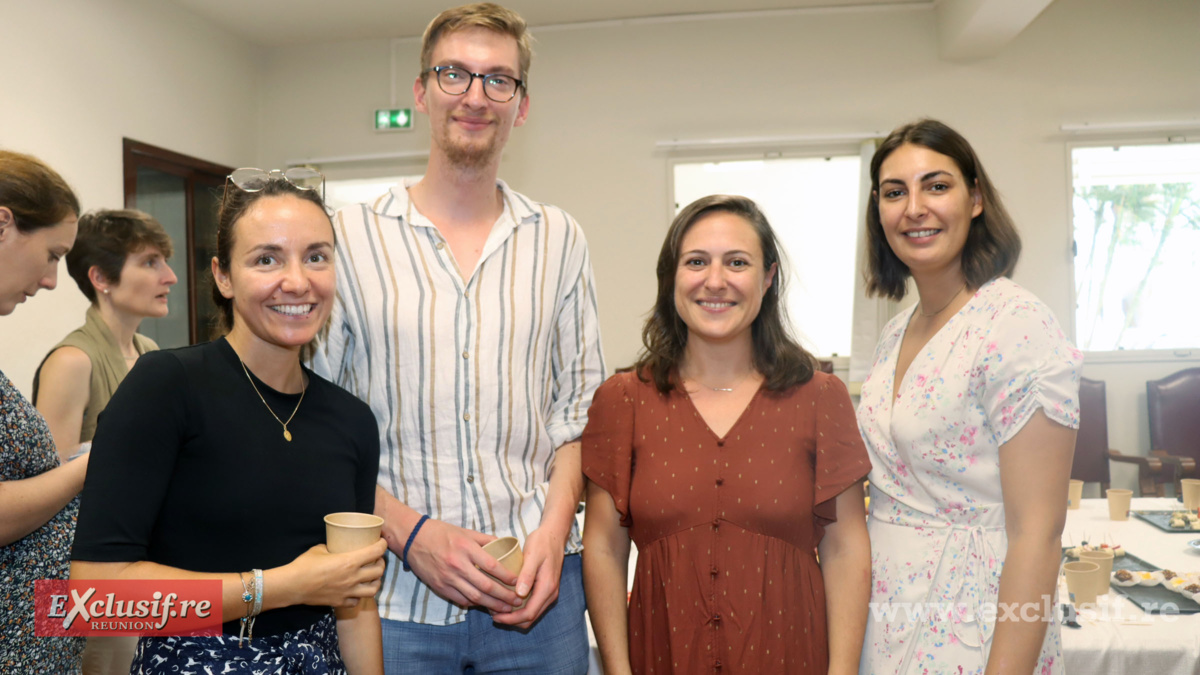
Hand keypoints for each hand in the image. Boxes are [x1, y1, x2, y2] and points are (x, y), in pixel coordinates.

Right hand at [280, 539, 386, 607]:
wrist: (292, 586)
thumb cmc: (304, 565)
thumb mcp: (320, 549)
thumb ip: (333, 548)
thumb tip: (336, 547)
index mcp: (350, 561)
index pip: (376, 551)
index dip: (382, 545)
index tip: (382, 542)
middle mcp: (353, 577)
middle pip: (379, 571)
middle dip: (381, 563)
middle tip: (377, 559)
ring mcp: (348, 592)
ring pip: (374, 589)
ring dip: (376, 581)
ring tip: (372, 577)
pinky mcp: (340, 602)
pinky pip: (357, 601)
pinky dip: (360, 595)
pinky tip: (356, 590)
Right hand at [404, 518, 523, 611]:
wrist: (413, 538)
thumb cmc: (442, 533)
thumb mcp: (466, 532)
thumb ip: (486, 540)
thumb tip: (506, 546)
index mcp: (466, 548)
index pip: (492, 566)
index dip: (506, 576)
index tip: (517, 582)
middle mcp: (457, 565)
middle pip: (485, 586)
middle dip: (504, 596)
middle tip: (517, 601)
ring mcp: (448, 578)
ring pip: (474, 597)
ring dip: (492, 605)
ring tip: (505, 608)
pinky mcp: (440, 587)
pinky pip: (461, 600)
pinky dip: (474, 604)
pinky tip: (484, 605)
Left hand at [491, 526, 565, 628]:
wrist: (554, 535)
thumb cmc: (542, 542)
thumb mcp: (532, 555)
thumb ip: (527, 575)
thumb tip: (519, 594)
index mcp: (547, 587)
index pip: (529, 613)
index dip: (511, 619)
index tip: (495, 616)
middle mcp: (550, 594)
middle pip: (530, 618)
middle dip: (511, 620)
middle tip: (492, 614)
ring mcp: (548, 593)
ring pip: (531, 614)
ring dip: (514, 616)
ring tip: (496, 609)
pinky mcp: (544, 590)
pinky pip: (532, 606)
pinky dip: (519, 609)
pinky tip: (506, 601)